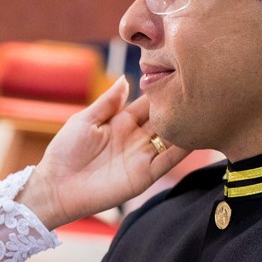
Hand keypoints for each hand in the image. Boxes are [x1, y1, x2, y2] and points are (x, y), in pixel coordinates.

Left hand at [19, 78, 188, 226]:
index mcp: (122, 121)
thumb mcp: (84, 120)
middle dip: (180, 106)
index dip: (163, 91)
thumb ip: (108, 102)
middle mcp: (136, 137)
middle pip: (165, 118)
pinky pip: (168, 160)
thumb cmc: (65, 152)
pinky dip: (183, 150)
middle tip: (199, 88)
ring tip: (204, 108)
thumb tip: (126, 79)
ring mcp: (142, 156)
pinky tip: (196, 135)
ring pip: (172, 138)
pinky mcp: (145, 175)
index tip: (180, 74)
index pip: (149, 103)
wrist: (57, 187)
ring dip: (186, 126)